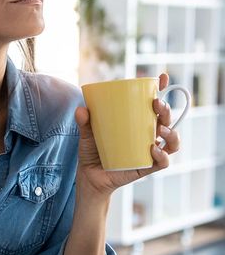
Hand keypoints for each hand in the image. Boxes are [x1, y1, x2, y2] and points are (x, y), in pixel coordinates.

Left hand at [74, 73, 180, 196]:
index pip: (154, 104)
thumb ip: (84, 122)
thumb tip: (81, 109)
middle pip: (166, 119)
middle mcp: (147, 135)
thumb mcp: (87, 135)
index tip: (162, 77)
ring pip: (171, 141)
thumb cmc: (92, 152)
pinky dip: (162, 156)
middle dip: (166, 109)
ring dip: (171, 132)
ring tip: (159, 128)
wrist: (90, 177)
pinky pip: (162, 162)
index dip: (161, 89)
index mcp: (137, 122)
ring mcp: (149, 151)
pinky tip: (153, 149)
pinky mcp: (146, 167)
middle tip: (156, 103)